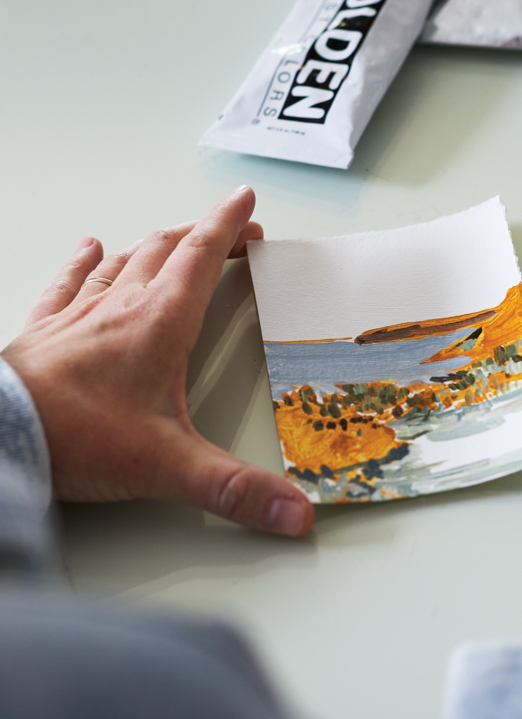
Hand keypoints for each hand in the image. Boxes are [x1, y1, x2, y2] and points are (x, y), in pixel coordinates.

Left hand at [2, 187, 313, 537]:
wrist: (0, 433)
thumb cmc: (76, 438)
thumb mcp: (169, 468)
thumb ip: (235, 489)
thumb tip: (295, 513)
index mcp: (160, 324)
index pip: (204, 257)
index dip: (229, 226)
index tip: (247, 205)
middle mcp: (120, 307)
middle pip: (169, 251)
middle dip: (205, 235)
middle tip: (232, 230)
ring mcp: (78, 315)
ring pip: (124, 261)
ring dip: (155, 244)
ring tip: (173, 235)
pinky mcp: (44, 332)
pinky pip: (69, 283)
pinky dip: (85, 263)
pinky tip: (89, 250)